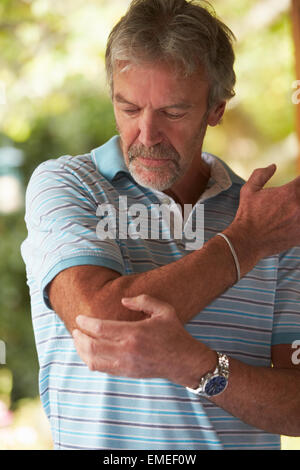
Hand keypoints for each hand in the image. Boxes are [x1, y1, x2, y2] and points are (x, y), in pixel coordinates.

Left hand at [72, 294, 215, 387]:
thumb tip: (123, 300)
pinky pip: (101, 369)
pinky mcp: (126, 373)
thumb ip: (143, 300)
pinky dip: (90, 361)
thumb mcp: (164, 310)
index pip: (100, 329)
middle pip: (92, 346)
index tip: (79, 318)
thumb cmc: (173, 333)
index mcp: (134, 333)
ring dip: (81, 350)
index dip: (85, 323)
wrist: (183, 361)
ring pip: (93, 360)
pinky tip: (88, 352)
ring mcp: (126, 364)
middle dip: (79, 337)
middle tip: (74, 329)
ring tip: (78, 340)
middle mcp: (127, 351)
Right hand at [225, 164, 299, 264]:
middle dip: (299, 195)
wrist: (247, 241)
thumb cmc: (247, 215)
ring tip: (294, 210)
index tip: (296, 185)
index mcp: (290, 192)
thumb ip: (261, 174)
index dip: (299, 182)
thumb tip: (273, 166)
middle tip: (293, 199)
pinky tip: (294, 222)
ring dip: (299, 209)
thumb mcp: (249, 190)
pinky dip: (299, 223)